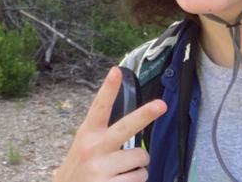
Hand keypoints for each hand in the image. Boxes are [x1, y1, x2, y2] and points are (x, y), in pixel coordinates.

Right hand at [53, 66, 166, 181]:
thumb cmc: (80, 173)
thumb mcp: (82, 150)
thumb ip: (102, 140)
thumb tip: (133, 138)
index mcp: (86, 136)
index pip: (99, 108)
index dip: (108, 89)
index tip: (116, 71)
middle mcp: (94, 149)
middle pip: (126, 128)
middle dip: (145, 114)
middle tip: (161, 105)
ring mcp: (102, 169)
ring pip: (141, 160)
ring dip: (137, 169)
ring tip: (120, 175)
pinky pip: (139, 180)